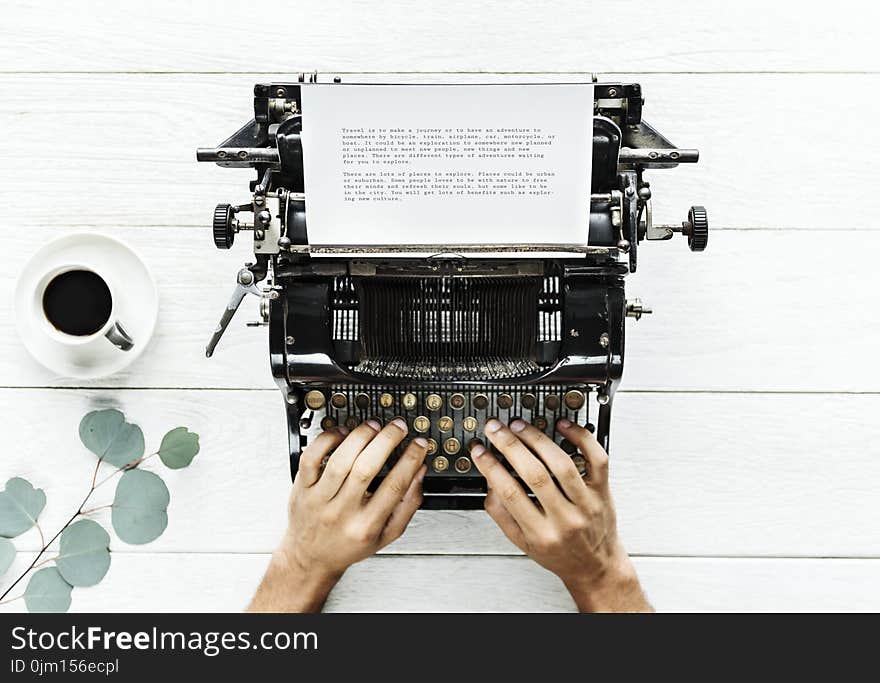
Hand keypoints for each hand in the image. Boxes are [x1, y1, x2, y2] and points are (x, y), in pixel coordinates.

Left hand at [248, 418, 426, 611]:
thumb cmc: (350, 545)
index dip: (410, 460)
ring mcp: (319, 500)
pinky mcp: (302, 488)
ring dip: (360, 437)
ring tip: (374, 426)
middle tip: (398, 427)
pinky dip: (326, 440)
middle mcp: (342, 513)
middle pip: (366, 469)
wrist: (310, 558)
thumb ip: (408, 504)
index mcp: (366, 526)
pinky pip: (311, 458)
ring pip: (340, 461)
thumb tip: (419, 471)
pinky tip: (342, 433)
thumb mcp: (387, 535)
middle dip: (387, 441)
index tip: (418, 444)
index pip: (394, 486)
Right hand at [471, 417, 650, 611]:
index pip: (510, 494)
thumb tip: (489, 480)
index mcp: (541, 533)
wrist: (595, 567)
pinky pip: (597, 459)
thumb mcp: (522, 543)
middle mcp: (565, 518)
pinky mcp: (603, 491)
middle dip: (510, 446)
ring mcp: (587, 503)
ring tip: (519, 426)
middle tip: (495, 429)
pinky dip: (581, 438)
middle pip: (535, 474)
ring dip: (537, 439)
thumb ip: (502, 514)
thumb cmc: (559, 553)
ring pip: (562, 464)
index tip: (479, 450)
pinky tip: (563, 426)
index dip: (491, 467)